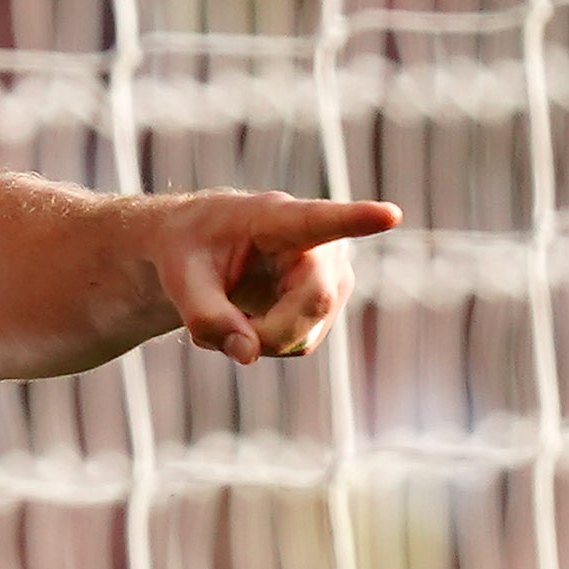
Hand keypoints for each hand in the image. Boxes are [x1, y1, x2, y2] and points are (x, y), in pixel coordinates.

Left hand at [150, 191, 401, 363]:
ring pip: (307, 333)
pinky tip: (244, 321)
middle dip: (266, 331)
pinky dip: (266, 344)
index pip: (322, 220)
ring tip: (224, 313)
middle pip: (314, 303)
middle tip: (214, 333)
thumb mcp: (178, 279)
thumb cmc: (187, 250)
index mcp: (278, 218)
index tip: (390, 214)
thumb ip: (206, 316)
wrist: (196, 251)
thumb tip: (249, 355)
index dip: (358, 219)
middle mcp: (319, 246)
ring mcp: (330, 279)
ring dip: (259, 338)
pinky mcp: (326, 306)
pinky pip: (300, 344)